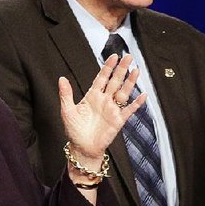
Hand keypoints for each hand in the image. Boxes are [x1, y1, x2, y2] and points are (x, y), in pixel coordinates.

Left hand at [59, 54, 146, 169]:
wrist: (82, 148)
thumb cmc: (74, 131)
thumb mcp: (67, 111)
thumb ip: (66, 95)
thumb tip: (61, 78)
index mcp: (92, 96)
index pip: (102, 78)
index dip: (108, 67)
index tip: (113, 56)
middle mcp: (104, 100)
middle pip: (115, 81)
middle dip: (122, 69)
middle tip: (128, 57)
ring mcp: (112, 109)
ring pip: (124, 92)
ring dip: (130, 82)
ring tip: (136, 71)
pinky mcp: (118, 120)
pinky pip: (129, 110)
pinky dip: (137, 103)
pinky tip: (143, 95)